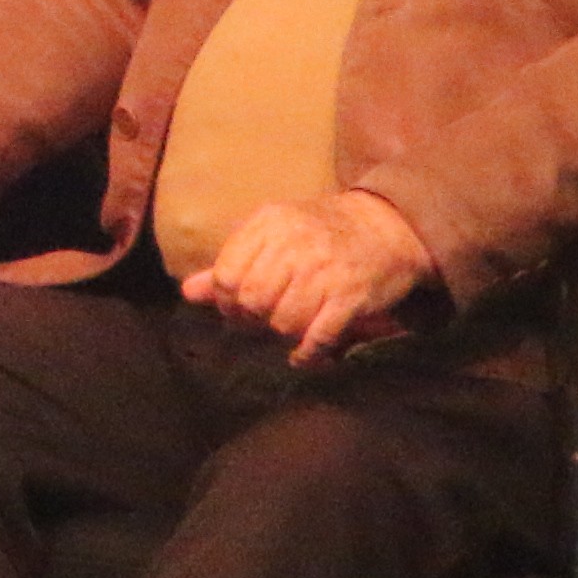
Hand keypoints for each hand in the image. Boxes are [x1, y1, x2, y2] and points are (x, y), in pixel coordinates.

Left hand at [183, 189, 435, 363]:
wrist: (388, 226)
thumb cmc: (322, 231)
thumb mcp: (274, 233)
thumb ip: (232, 262)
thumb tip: (189, 292)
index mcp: (269, 223)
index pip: (227, 275)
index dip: (226, 301)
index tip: (238, 308)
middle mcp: (295, 244)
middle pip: (252, 301)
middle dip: (254, 319)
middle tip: (264, 321)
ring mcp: (325, 271)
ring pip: (283, 322)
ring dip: (284, 333)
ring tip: (292, 327)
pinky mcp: (352, 296)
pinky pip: (318, 337)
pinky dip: (308, 353)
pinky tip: (305, 354)